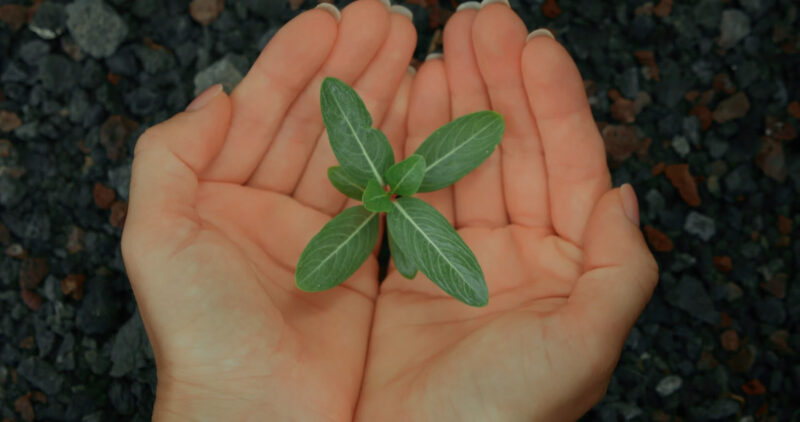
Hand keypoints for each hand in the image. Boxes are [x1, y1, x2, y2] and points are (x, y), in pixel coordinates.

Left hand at [121, 2, 415, 419]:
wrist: (259, 413)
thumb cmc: (202, 332)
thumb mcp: (158, 236)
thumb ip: (170, 156)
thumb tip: (217, 95)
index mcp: (223, 193)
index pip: (265, 110)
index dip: (298, 62)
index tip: (332, 20)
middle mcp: (273, 207)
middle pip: (318, 121)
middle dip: (352, 68)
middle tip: (388, 21)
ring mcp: (321, 233)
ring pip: (356, 149)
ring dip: (382, 98)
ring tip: (411, 48)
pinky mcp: (362, 262)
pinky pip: (385, 195)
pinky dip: (403, 154)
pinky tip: (422, 115)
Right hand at [355, 4, 657, 420]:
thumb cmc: (502, 416)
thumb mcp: (582, 348)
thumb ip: (620, 271)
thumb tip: (623, 195)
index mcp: (570, 268)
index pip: (568, 165)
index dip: (552, 101)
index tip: (533, 44)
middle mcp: (520, 256)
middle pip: (515, 150)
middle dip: (498, 84)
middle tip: (480, 22)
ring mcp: (462, 258)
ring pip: (463, 162)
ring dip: (455, 103)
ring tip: (442, 46)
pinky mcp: (412, 268)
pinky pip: (415, 193)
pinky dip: (412, 146)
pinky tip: (411, 102)